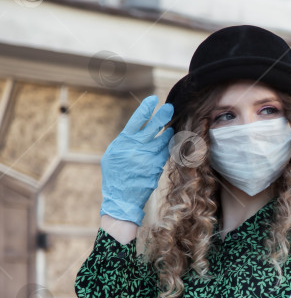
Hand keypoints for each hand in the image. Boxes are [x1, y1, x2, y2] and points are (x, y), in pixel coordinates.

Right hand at [100, 95, 173, 225]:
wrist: (121, 198)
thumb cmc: (114, 175)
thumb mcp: (112, 155)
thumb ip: (125, 142)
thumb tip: (137, 132)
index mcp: (123, 142)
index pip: (136, 120)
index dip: (146, 108)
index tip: (154, 99)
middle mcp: (137, 148)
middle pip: (154, 127)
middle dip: (163, 116)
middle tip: (170, 108)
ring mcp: (149, 158)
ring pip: (163, 140)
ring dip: (168, 132)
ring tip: (170, 127)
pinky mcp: (157, 167)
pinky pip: (166, 153)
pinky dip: (169, 146)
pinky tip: (172, 142)